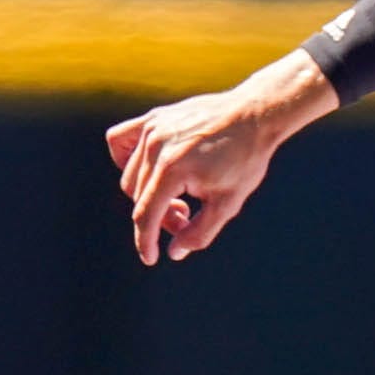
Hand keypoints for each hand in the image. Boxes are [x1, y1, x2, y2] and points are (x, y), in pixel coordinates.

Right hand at [104, 51, 336, 265]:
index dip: (145, 241)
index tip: (151, 258)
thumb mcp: (228, 203)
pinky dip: (126, 160)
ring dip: (149, 194)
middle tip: (187, 217)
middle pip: (139, 198)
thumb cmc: (245, 158)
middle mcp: (155, 146)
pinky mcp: (153, 118)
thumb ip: (199, 232)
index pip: (145, 215)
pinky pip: (120, 141)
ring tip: (180, 197)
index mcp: (172, 168)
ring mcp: (152, 128)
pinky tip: (150, 171)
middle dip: (160, 216)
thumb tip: (174, 252)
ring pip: (129, 176)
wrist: (254, 115)